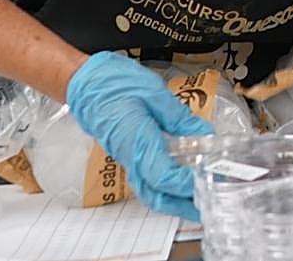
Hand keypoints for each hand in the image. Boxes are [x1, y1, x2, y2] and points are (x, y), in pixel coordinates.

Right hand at [66, 52, 212, 219]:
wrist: (85, 84)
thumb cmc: (114, 84)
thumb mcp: (155, 94)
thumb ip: (180, 117)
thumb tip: (205, 133)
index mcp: (136, 141)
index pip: (163, 176)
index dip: (186, 184)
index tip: (208, 180)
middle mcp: (130, 157)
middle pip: (156, 195)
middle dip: (182, 206)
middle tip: (207, 207)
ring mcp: (127, 159)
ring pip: (150, 192)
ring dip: (175, 202)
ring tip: (198, 202)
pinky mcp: (129, 156)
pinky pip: (147, 180)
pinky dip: (166, 189)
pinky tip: (182, 184)